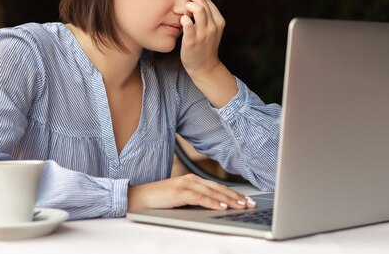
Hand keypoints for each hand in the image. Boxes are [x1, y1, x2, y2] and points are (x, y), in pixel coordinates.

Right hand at [127, 174, 256, 211]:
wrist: (139, 198)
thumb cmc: (160, 201)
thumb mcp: (182, 200)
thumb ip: (197, 201)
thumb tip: (216, 208)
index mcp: (193, 180)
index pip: (218, 187)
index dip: (233, 194)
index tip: (246, 201)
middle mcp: (191, 179)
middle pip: (219, 188)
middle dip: (236, 196)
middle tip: (249, 204)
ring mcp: (185, 184)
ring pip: (212, 192)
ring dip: (228, 199)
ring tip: (241, 205)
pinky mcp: (179, 192)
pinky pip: (200, 197)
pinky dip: (212, 202)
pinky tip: (222, 206)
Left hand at [177, 0, 224, 76]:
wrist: (205, 67)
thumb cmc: (204, 45)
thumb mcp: (209, 28)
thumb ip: (204, 15)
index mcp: (218, 20)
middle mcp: (213, 25)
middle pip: (202, 2)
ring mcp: (204, 33)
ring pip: (199, 10)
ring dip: (189, 3)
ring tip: (182, 3)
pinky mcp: (193, 41)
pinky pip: (189, 26)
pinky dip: (185, 19)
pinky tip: (181, 17)